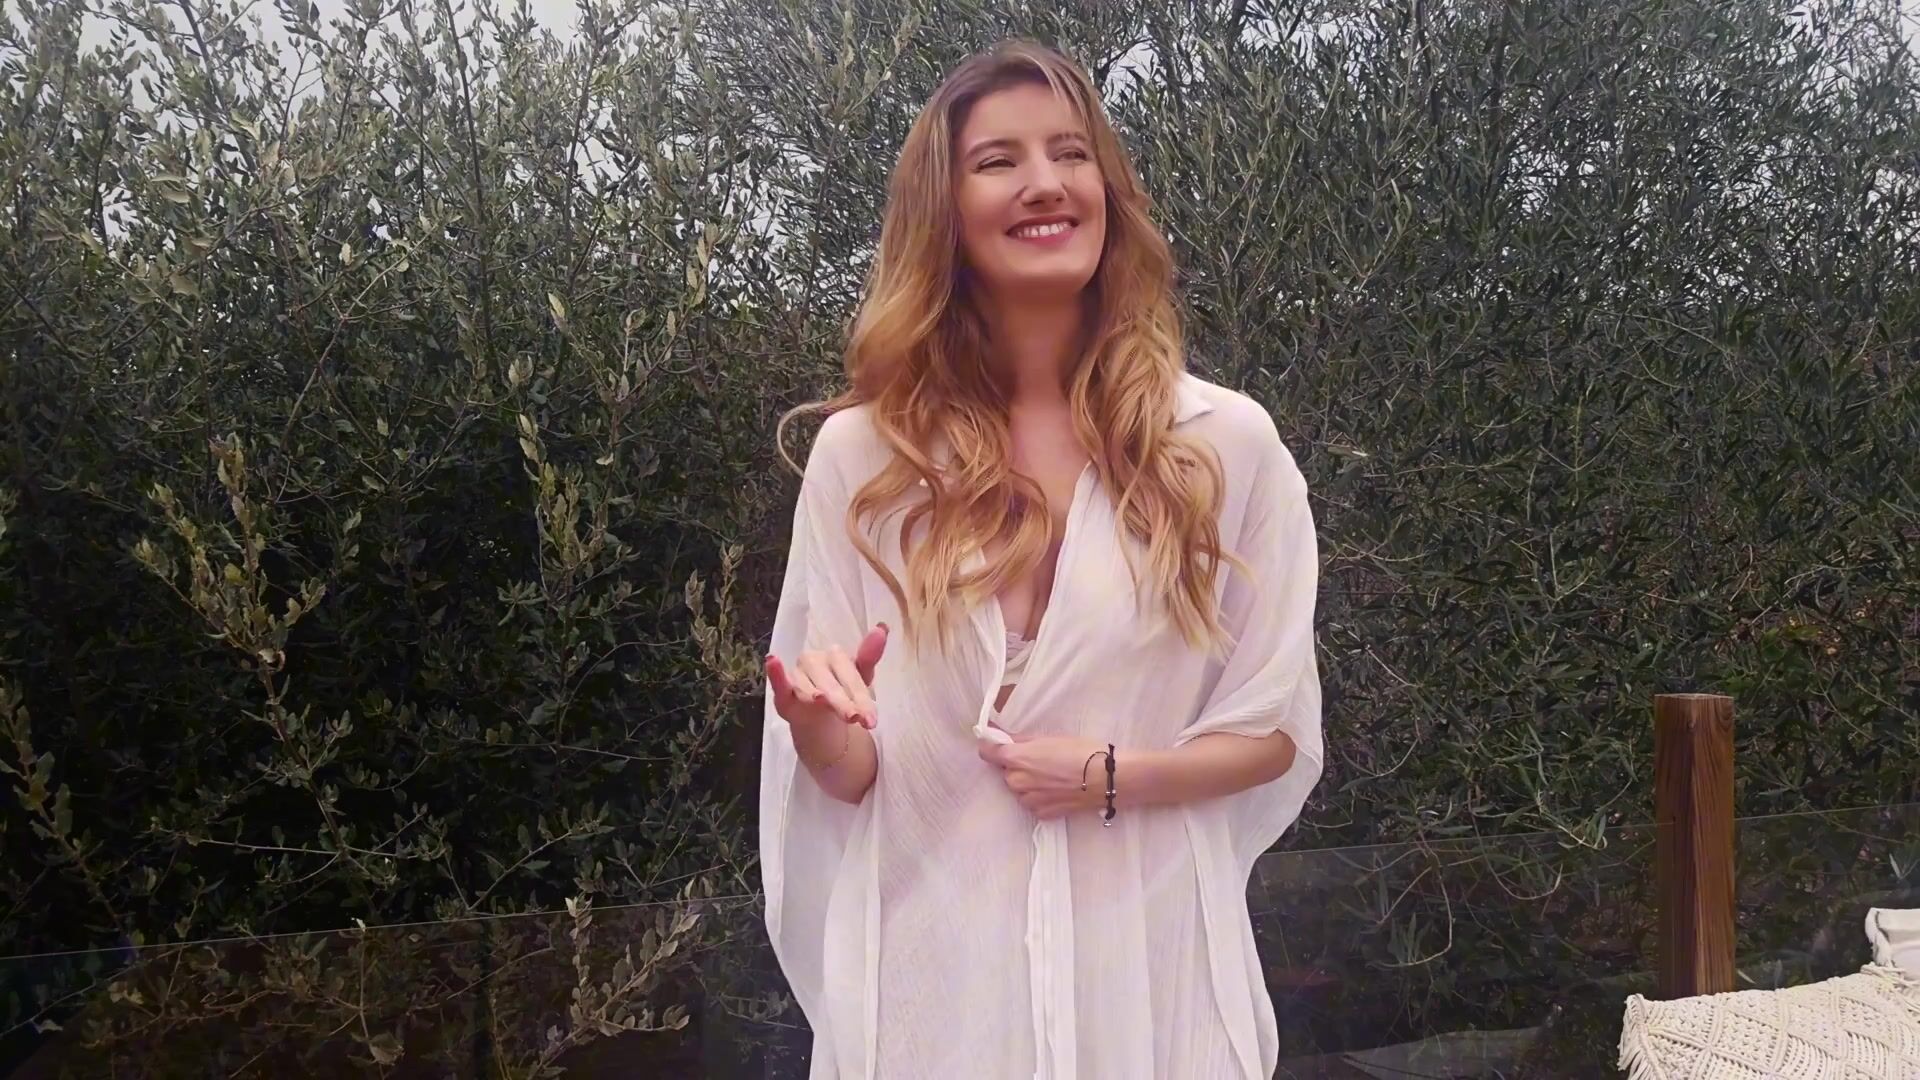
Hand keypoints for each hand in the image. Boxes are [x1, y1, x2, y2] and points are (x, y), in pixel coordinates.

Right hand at [766, 623, 887, 731]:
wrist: (818, 717)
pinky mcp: (782, 690)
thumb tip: (883, 626)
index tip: (871, 719)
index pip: (851, 679)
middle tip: (855, 718)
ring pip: (809, 688)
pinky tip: (773, 661)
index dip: (862, 700)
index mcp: (837, 656)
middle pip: (831, 685)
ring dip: (815, 695)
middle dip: (843, 703)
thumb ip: (869, 657)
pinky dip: (776, 672)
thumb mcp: (860, 681)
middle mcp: (816, 661)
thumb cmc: (842, 693)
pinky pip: (779, 681)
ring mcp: (798, 674)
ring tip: (822, 701)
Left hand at [978, 732, 1110, 819]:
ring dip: (1028, 783)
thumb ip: (1024, 741)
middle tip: (1040, 760)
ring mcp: (1028, 800)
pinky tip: (1058, 790)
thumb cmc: (1082, 752)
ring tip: (1053, 777)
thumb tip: (1006, 739)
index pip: (987, 752)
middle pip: (1006, 772)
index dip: (991, 747)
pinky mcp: (1042, 814)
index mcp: (1016, 758)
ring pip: (1019, 789)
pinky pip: (1033, 803)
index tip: (997, 744)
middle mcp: (1016, 781)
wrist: (1107, 778)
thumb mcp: (1051, 738)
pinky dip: (1040, 797)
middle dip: (1017, 766)